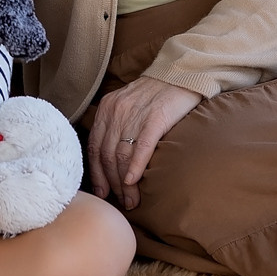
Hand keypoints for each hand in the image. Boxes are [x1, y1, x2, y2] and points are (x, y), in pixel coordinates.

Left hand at [87, 76, 202, 210]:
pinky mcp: (156, 118)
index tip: (102, 193)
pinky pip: (141, 146)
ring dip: (124, 183)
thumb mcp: (127, 104)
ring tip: (131, 200)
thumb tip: (112, 160)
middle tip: (121, 202)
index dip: (97, 174)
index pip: (95, 147)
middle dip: (112, 184)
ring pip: (122, 155)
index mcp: (107, 108)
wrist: (181, 73)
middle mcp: (116, 111)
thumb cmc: (156, 94)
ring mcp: (135, 114)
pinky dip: (135, 166)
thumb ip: (116, 125)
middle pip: (107, 155)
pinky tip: (133, 181)